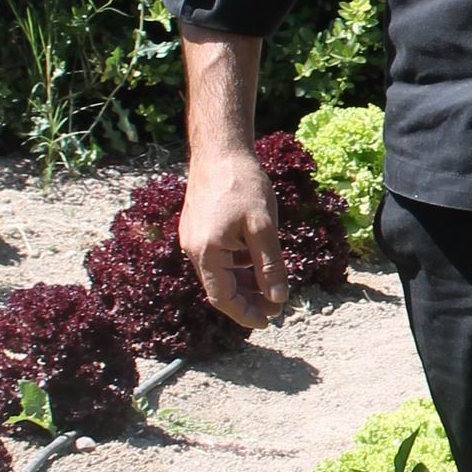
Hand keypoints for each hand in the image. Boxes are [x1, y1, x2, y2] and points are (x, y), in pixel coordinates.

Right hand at [180, 151, 288, 330]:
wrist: (220, 150)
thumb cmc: (242, 185)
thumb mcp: (264, 227)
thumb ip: (270, 265)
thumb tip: (278, 298)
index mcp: (206, 252)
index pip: (222, 298)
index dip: (245, 314)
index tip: (268, 321)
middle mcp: (194, 249)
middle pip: (220, 288)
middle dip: (247, 301)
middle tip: (276, 308)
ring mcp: (194, 238)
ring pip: (220, 273)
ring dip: (244, 284)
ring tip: (271, 290)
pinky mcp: (199, 229)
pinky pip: (218, 258)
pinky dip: (237, 267)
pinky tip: (258, 266)